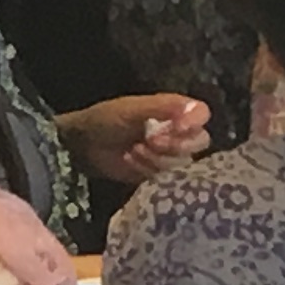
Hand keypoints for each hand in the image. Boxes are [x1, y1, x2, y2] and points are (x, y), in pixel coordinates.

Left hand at [63, 93, 209, 187]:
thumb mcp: (132, 109)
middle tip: (149, 141)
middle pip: (198, 142)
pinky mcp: (159, 172)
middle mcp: (177, 131)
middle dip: (174, 145)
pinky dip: (147, 170)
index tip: (178, 128)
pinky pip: (167, 177)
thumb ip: (164, 107)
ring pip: (183, 162)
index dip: (194, 123)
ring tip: (133, 150)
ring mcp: (169, 153)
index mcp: (173, 110)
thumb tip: (196, 108)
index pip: (201, 115)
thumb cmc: (105, 119)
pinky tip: (130, 161)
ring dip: (157, 158)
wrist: (82, 146)